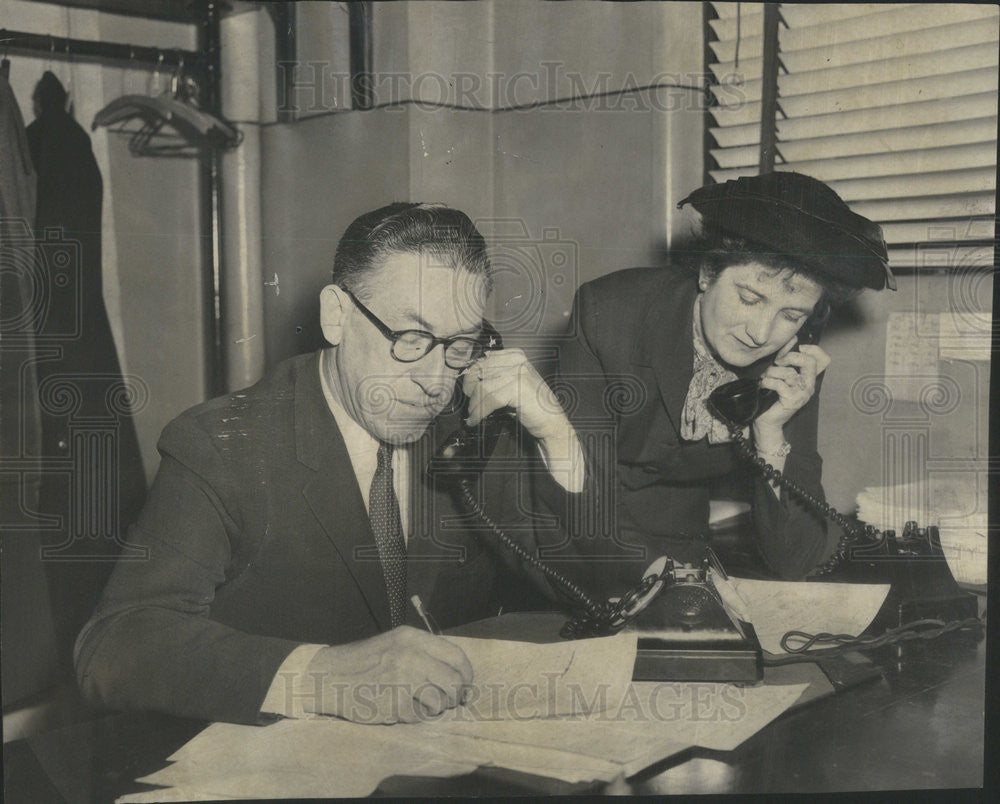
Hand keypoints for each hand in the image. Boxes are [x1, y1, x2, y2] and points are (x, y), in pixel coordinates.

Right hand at [302, 626, 472, 723]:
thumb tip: (459, 676)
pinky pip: (418, 717)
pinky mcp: (393, 702)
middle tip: (444, 701)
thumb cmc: (365, 663)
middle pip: (454, 682)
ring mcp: (402, 679)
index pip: (457, 656)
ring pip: (440, 702)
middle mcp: (411, 655)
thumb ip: (425, 653)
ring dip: (432, 709)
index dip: (466, 675)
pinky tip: (396, 708)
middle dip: (453, 696)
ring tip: (415, 703)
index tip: (464, 686)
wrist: (328, 676)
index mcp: (413, 638)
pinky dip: (411, 717)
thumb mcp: (395, 644)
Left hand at [462, 349, 584, 491]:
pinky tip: (476, 420)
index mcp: (515, 355)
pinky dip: (479, 412)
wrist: (551, 423)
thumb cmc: (530, 406)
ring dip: (474, 405)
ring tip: (473, 416)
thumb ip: (495, 377)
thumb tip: (468, 379)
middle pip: (480, 372)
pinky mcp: (518, 387)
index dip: (470, 377)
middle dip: (471, 391)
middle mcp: (517, 359)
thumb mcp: (511, 384)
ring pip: (482, 387)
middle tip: (470, 406)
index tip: (467, 392)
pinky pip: (489, 399)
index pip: (482, 361)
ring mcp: (519, 372)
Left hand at [754, 339, 830, 438]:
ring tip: (764, 377)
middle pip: (809, 362)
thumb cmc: (771, 397)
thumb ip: (786, 361)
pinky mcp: (792, 401)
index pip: (823, 359)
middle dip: (790, 357)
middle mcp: (809, 386)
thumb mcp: (780, 376)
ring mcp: (802, 395)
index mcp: (809, 378)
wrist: (767, 422)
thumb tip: (791, 340)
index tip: (795, 348)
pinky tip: (763, 385)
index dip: (811, 349)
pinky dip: (768, 382)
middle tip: (777, 362)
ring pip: (789, 373)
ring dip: (772, 372)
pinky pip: (780, 384)